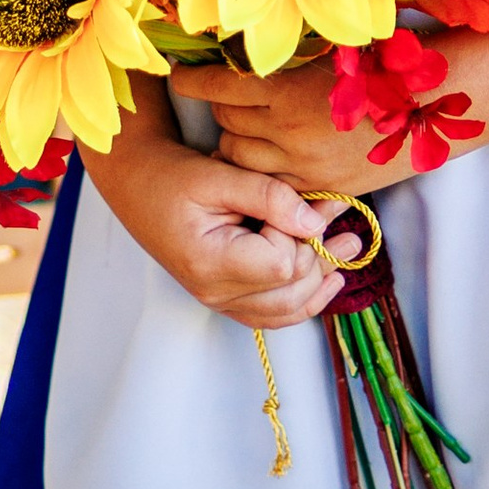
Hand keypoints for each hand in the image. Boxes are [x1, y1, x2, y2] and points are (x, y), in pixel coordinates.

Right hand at [84, 114, 343, 324]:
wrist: (138, 184)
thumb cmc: (171, 175)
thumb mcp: (218, 174)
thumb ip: (269, 196)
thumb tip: (315, 220)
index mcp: (210, 263)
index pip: (281, 263)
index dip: (301, 232)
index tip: (307, 197)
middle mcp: (214, 292)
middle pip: (290, 290)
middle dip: (322, 252)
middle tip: (343, 211)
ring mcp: (219, 300)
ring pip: (286, 310)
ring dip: (321, 280)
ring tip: (350, 248)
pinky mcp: (225, 297)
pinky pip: (272, 314)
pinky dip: (303, 301)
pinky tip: (327, 281)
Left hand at [184, 57, 421, 195]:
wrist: (435, 105)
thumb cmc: (386, 64)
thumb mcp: (330, 49)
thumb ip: (287, 54)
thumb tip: (245, 43)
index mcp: (287, 89)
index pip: (219, 86)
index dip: (193, 80)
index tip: (178, 75)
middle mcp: (288, 130)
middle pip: (227, 123)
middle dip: (220, 108)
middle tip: (224, 97)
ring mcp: (303, 164)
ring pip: (240, 158)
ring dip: (235, 141)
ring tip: (244, 128)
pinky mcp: (320, 188)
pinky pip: (271, 184)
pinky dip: (261, 171)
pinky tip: (269, 156)